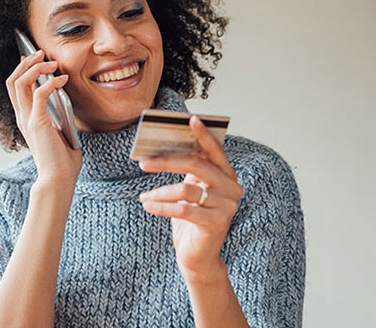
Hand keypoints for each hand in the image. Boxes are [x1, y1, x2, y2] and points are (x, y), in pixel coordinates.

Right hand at [5, 50, 81, 187]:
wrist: (59, 179)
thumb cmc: (62, 160)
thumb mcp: (59, 131)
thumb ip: (57, 115)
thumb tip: (65, 97)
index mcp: (26, 119)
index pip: (15, 87)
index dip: (22, 69)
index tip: (36, 58)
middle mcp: (22, 117)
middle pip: (13, 80)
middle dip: (26, 62)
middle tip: (41, 53)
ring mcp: (28, 119)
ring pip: (20, 82)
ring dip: (36, 68)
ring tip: (52, 62)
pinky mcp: (38, 122)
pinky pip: (39, 93)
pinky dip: (51, 82)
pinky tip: (63, 80)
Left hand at [138, 115, 242, 281]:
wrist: (198, 258)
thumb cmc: (191, 220)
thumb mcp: (190, 191)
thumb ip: (188, 172)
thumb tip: (165, 148)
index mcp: (227, 176)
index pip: (215, 150)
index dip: (203, 134)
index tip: (190, 119)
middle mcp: (232, 188)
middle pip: (196, 165)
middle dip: (166, 161)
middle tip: (143, 162)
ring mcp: (227, 206)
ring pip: (186, 188)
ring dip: (159, 192)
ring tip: (144, 196)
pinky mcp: (216, 223)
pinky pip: (183, 209)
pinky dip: (161, 206)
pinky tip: (147, 206)